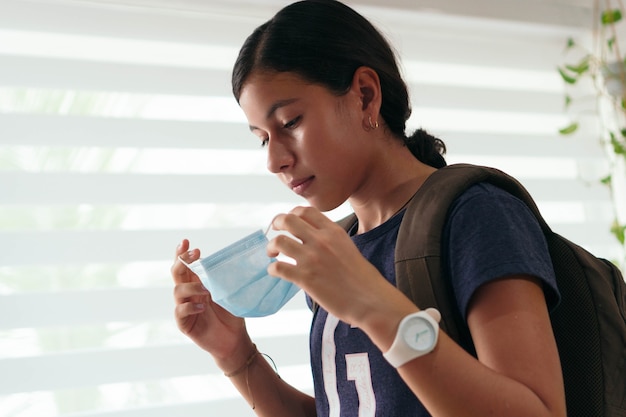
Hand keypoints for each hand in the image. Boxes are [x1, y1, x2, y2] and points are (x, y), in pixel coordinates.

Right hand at [171, 239, 249, 358]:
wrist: (234, 339)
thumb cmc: (232, 314)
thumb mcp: (229, 292)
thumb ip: (223, 278)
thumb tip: (227, 259)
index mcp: (197, 283)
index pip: (186, 265)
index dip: (182, 253)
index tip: (187, 243)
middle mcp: (188, 293)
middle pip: (177, 273)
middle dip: (181, 261)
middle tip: (193, 255)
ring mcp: (184, 307)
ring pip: (177, 290)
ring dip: (191, 287)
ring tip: (207, 290)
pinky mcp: (184, 324)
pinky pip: (180, 311)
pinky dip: (190, 306)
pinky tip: (202, 306)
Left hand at [266, 207, 401, 326]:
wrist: (371, 301)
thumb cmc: (363, 279)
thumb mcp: (348, 248)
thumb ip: (330, 240)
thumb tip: (312, 239)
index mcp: (333, 232)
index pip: (306, 211)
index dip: (292, 213)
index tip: (288, 222)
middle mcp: (321, 241)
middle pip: (287, 220)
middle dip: (276, 224)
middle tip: (274, 232)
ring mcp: (312, 259)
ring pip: (279, 242)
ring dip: (271, 247)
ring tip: (272, 254)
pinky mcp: (305, 279)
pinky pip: (278, 267)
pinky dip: (272, 269)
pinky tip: (276, 272)